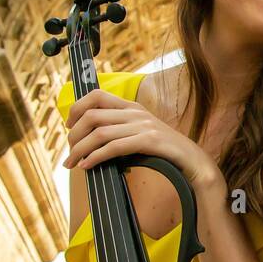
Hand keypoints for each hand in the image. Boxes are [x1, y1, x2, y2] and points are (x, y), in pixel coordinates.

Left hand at [63, 88, 222, 189]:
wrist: (193, 160)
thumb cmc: (164, 150)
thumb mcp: (140, 133)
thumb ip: (120, 131)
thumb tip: (89, 139)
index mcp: (132, 106)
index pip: (96, 95)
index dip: (76, 109)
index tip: (69, 127)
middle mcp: (135, 112)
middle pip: (92, 115)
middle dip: (73, 135)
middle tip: (69, 152)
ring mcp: (143, 125)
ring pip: (99, 132)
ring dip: (80, 149)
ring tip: (72, 163)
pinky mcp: (149, 141)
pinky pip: (114, 147)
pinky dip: (96, 157)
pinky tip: (87, 165)